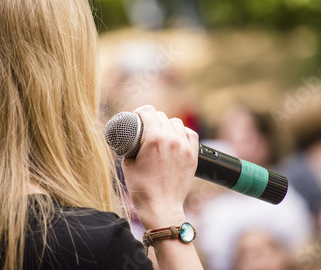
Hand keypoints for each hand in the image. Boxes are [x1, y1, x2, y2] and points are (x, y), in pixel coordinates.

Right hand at [121, 105, 198, 228]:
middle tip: (146, 128)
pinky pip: (191, 134)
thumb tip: (128, 137)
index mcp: (153, 139)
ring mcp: (184, 147)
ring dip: (167, 125)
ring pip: (176, 123)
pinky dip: (183, 133)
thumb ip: (129, 146)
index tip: (137, 117)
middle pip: (161, 116)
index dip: (140, 111)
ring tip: (161, 134)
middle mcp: (171, 139)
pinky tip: (176, 138)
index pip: (148, 111)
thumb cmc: (142, 189)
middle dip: (152, 119)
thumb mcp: (127, 164)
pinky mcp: (193, 156)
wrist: (161, 207)